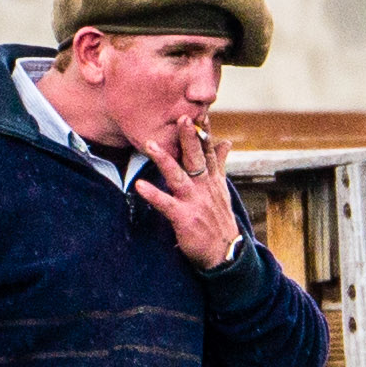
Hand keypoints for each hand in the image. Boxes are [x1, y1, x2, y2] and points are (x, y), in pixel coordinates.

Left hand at [135, 118, 241, 269]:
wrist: (225, 253)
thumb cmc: (219, 219)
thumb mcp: (222, 189)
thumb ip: (220, 164)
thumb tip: (226, 142)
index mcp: (212, 180)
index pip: (209, 151)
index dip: (205, 133)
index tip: (200, 113)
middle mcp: (205, 188)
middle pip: (196, 158)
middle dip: (189, 138)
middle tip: (182, 118)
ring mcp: (195, 202)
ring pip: (179, 176)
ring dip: (165, 160)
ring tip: (150, 144)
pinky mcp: (184, 218)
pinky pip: (166, 204)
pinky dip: (153, 194)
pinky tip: (139, 185)